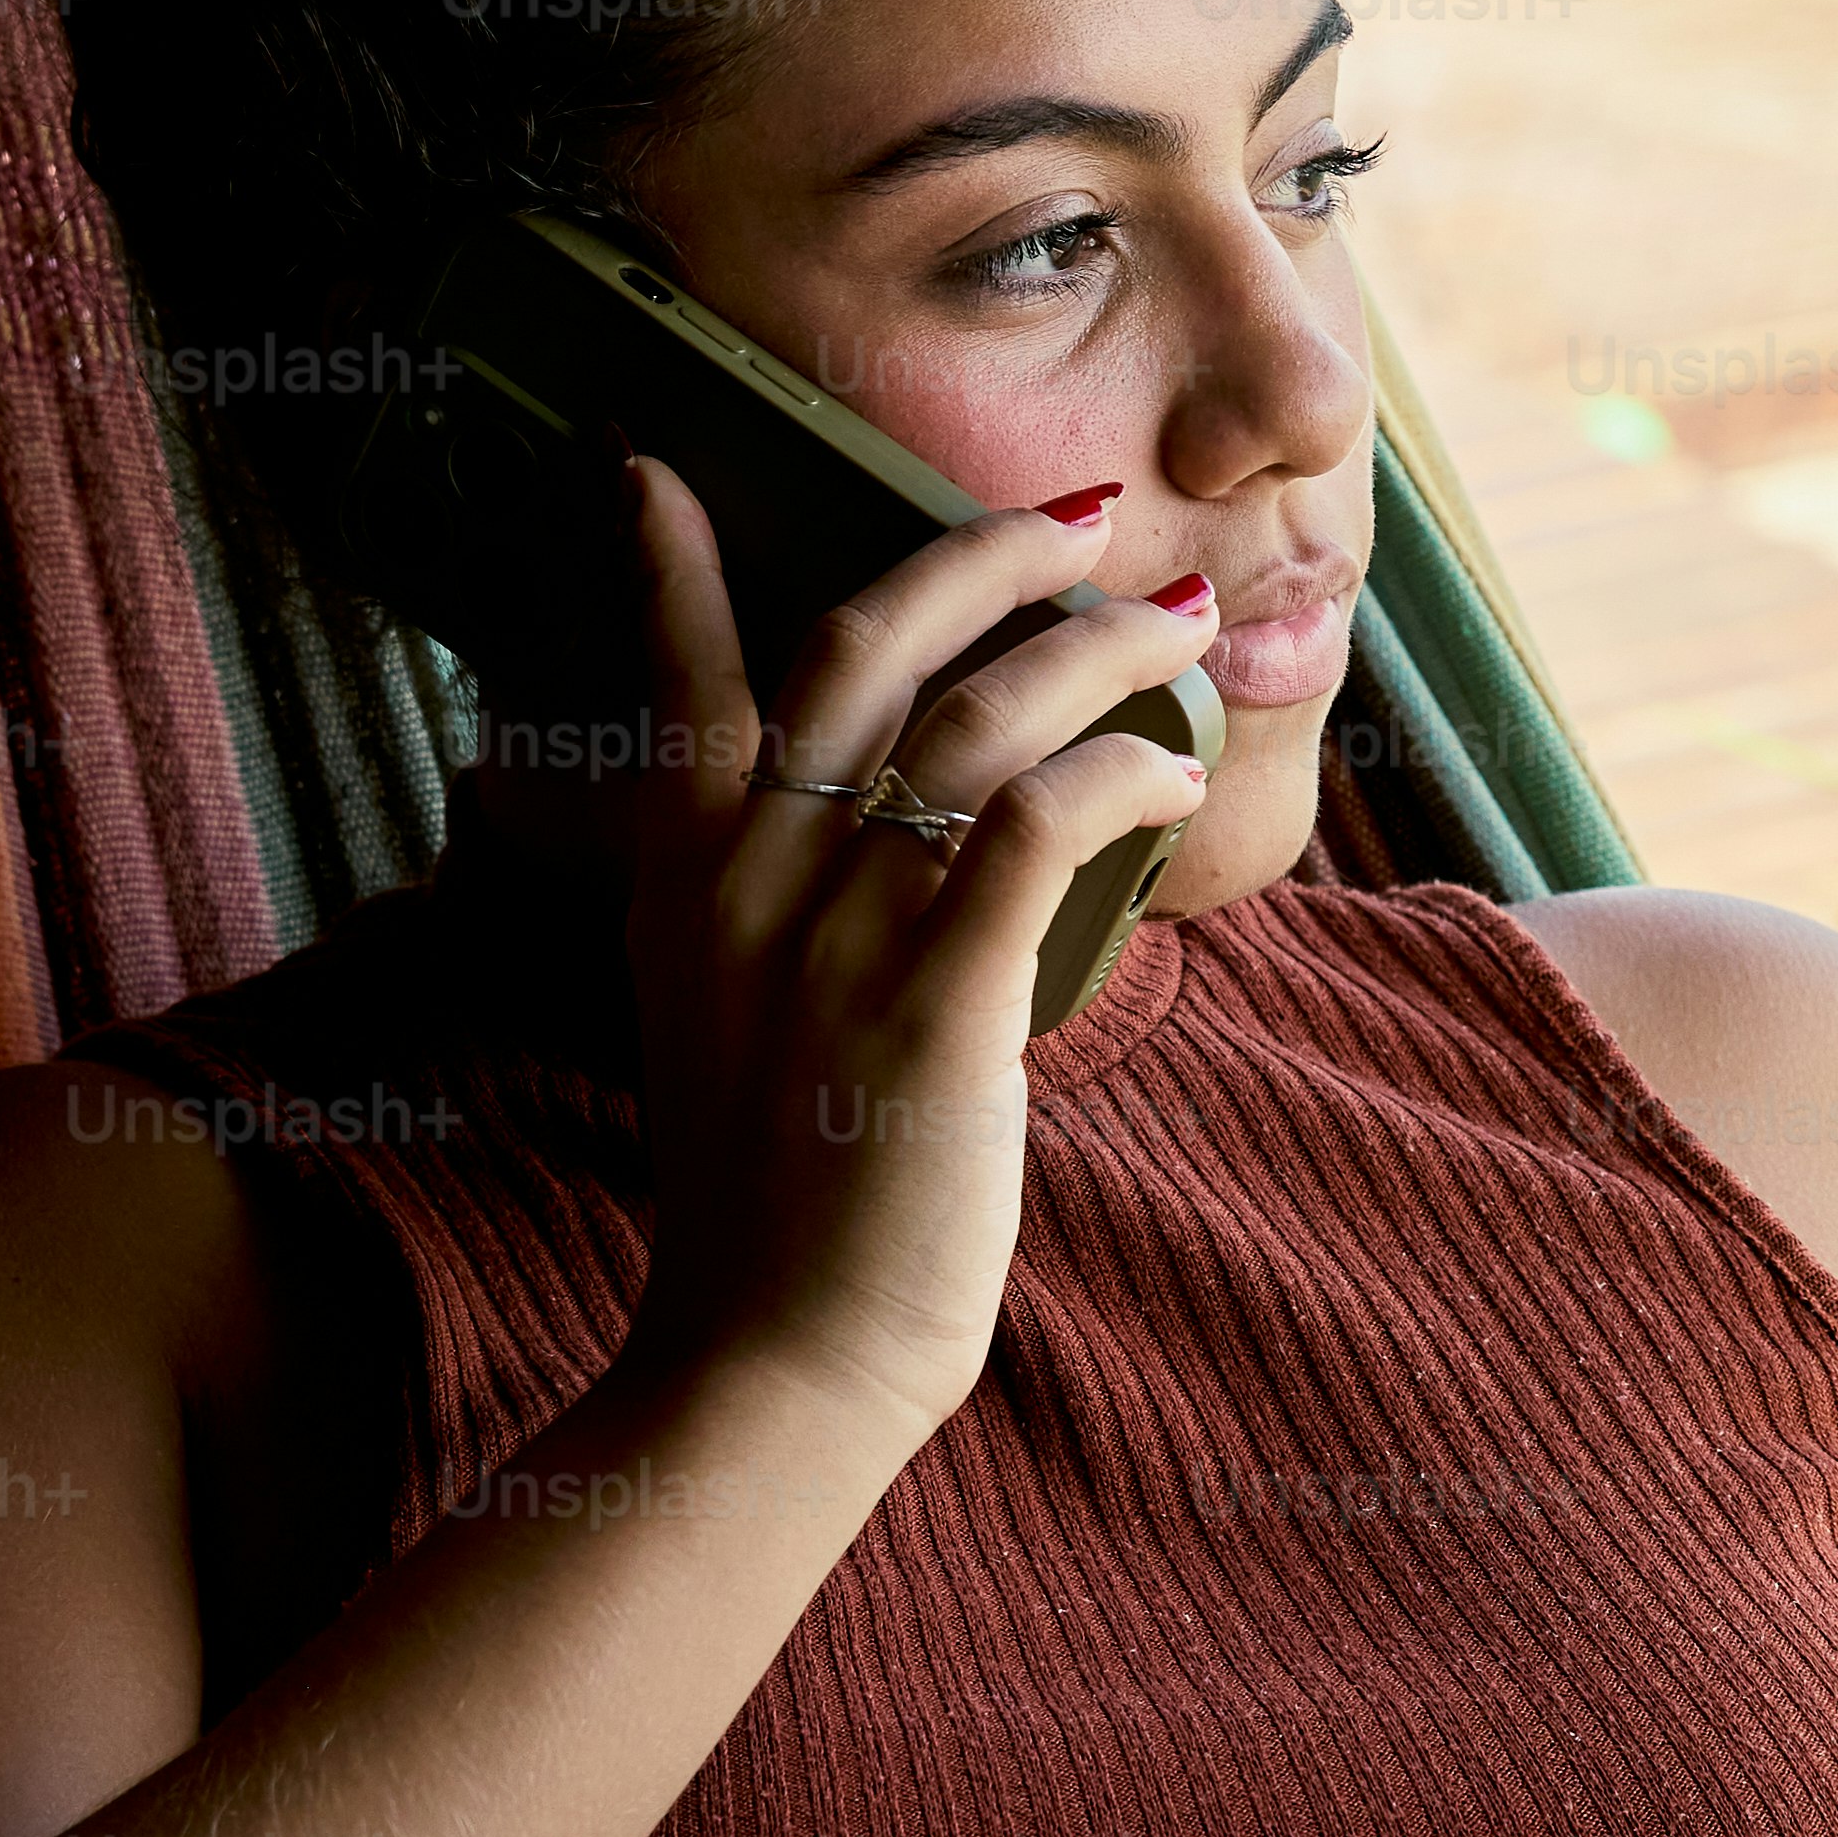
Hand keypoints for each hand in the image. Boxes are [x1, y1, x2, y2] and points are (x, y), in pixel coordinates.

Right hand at [600, 457, 1214, 1438]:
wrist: (773, 1367)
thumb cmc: (778, 1209)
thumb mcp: (726, 1034)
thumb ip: (769, 924)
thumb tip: (869, 850)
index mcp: (683, 889)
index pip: (676, 686)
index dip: (669, 571)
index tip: (658, 469)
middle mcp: (748, 886)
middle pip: (858, 645)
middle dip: (978, 555)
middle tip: (1078, 517)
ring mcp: (837, 939)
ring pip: (975, 716)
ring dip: (1094, 644)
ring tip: (1179, 616)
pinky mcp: (934, 1008)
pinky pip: (1040, 828)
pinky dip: (1120, 770)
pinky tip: (1177, 767)